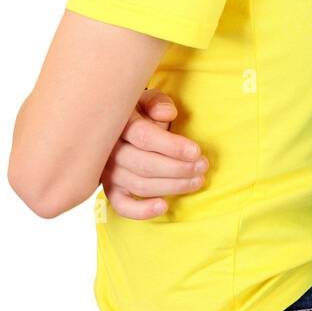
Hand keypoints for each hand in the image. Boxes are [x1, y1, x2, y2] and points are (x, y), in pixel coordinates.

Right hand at [100, 88, 208, 218]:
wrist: (118, 125)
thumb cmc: (139, 112)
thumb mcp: (147, 99)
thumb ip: (157, 102)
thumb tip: (167, 113)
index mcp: (119, 124)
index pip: (144, 137)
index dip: (172, 147)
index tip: (196, 151)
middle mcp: (109, 151)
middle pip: (145, 165)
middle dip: (179, 168)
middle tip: (203, 166)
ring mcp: (108, 172)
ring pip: (140, 185)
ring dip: (173, 186)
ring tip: (197, 180)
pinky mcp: (111, 189)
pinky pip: (122, 206)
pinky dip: (142, 211)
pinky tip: (164, 205)